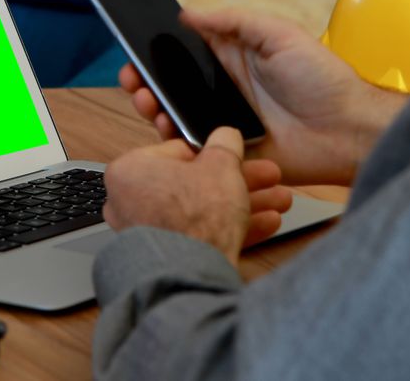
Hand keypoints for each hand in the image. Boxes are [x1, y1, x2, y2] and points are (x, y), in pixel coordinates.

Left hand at [103, 127, 292, 263]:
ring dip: (244, 204)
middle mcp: (130, 202)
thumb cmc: (194, 216)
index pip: (179, 152)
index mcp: (131, 170)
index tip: (239, 157)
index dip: (216, 154)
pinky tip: (266, 224)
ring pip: (203, 211)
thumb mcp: (221, 165)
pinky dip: (231, 229)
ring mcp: (147, 234)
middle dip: (239, 181)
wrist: (192, 273)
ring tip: (278, 201)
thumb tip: (226, 135)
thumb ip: (225, 144)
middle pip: (196, 184)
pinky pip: (201, 236)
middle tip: (266, 177)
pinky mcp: (166, 258)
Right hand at [119, 8, 407, 184]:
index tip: (136, 50)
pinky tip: (168, 131)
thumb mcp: (279, 35)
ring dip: (155, 110)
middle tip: (133, 81)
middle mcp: (223, 92)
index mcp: (232, 60)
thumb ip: (234, 21)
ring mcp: (223, 124)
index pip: (184, 54)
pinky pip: (193, 150)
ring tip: (148, 103)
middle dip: (146, 84)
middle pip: (172, 88)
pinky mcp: (227, 154)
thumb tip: (190, 13)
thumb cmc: (323, 80)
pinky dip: (176, 143)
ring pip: (176, 118)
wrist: (346, 131)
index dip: (158, 53)